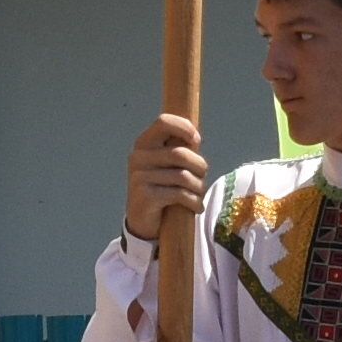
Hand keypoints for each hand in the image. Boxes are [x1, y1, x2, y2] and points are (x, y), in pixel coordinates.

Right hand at [122, 111, 206, 247]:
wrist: (143, 219)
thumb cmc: (161, 186)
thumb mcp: (166, 163)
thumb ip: (178, 147)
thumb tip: (195, 137)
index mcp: (143, 143)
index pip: (163, 122)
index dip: (184, 127)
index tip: (197, 140)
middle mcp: (138, 157)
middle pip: (180, 154)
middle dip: (199, 166)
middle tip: (202, 176)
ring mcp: (139, 177)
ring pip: (183, 176)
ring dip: (198, 187)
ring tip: (199, 194)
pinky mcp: (145, 196)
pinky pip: (179, 194)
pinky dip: (194, 201)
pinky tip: (196, 207)